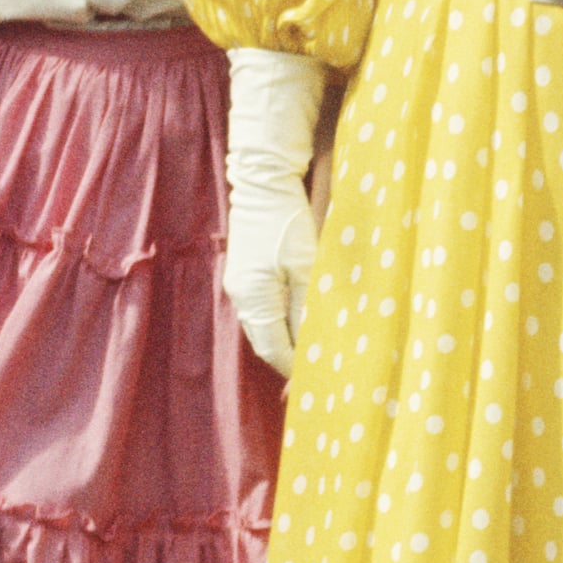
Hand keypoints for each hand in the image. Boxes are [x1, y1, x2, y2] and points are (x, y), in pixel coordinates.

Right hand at [223, 50, 326, 377]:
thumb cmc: (287, 220)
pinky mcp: (245, 272)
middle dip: (293, 361)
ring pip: (265, 328)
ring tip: (314, 353)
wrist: (262, 178)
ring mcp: (240, 284)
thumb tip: (314, 348)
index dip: (298, 372)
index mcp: (254, 300)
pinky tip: (299, 323)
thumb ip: (308, 310)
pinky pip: (264, 310)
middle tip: (320, 375)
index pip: (276, 352)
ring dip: (288, 342)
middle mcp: (241, 298)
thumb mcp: (306, 266)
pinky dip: (281, 322)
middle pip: (268, 344)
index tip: (322, 383)